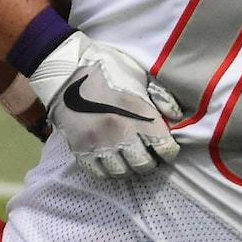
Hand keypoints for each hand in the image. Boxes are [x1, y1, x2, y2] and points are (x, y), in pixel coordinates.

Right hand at [26, 30, 186, 178]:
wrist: (65, 69)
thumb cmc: (107, 68)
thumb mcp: (140, 74)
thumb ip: (161, 96)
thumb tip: (175, 118)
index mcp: (139, 112)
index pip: (165, 149)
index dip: (168, 150)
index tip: (165, 146)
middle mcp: (120, 132)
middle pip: (144, 165)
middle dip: (150, 161)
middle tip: (148, 153)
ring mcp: (99, 142)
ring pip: (122, 173)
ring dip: (129, 167)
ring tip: (129, 158)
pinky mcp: (80, 148)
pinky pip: (99, 172)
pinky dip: (108, 170)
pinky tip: (111, 159)